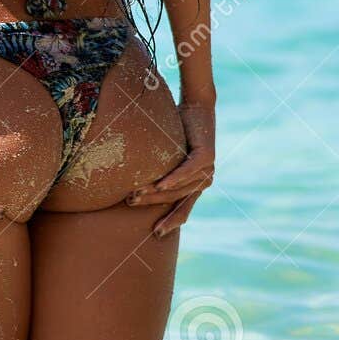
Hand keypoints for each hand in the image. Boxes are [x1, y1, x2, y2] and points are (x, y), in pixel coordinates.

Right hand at [125, 100, 215, 237]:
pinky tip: (159, 184)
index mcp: (196, 185)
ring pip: (179, 187)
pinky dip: (173, 179)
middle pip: (176, 199)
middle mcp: (204, 181)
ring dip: (157, 192)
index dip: (171, 222)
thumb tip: (131, 186)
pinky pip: (188, 171)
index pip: (184, 210)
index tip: (156, 234)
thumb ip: (159, 173)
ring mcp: (208, 169)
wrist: (197, 105)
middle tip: (130, 203)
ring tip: (136, 193)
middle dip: (153, 203)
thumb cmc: (178, 130)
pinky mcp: (207, 157)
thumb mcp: (167, 157)